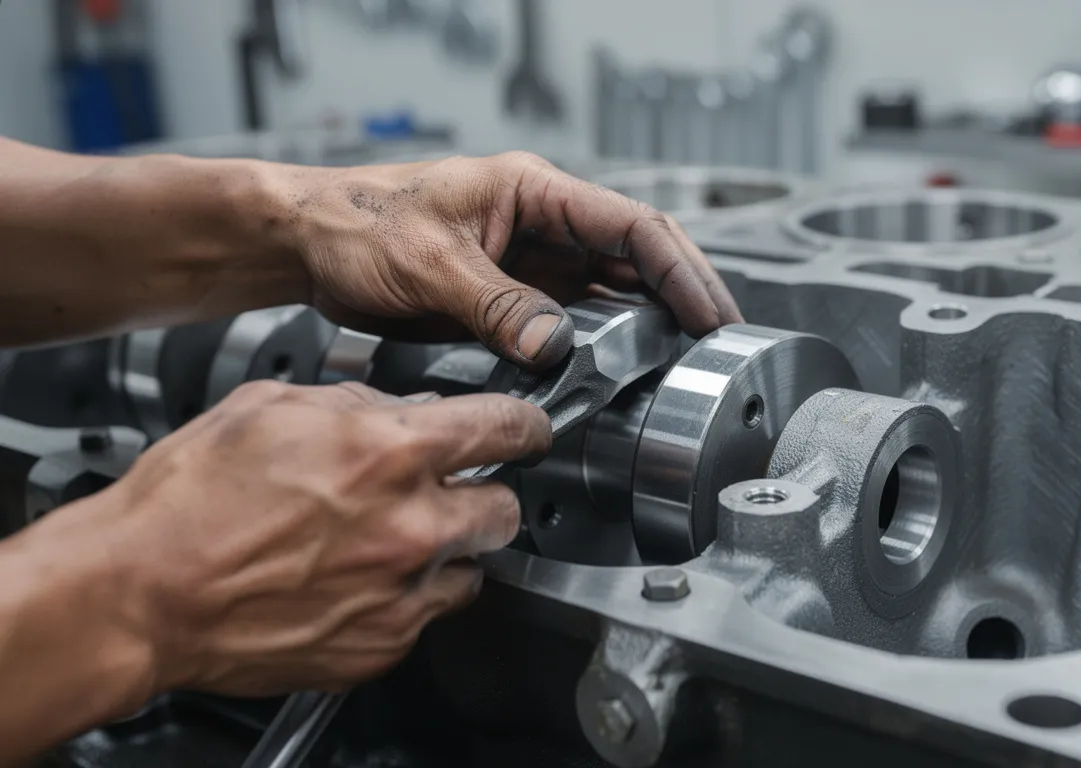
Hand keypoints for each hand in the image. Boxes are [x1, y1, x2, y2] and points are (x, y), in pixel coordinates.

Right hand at [74, 381, 547, 695]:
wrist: (140, 593)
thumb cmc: (189, 501)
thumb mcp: (273, 407)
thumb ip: (358, 404)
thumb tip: (403, 409)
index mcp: (390, 454)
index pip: (507, 428)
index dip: (524, 425)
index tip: (526, 430)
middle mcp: (411, 526)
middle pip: (504, 508)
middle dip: (483, 493)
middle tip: (445, 491)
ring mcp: (401, 593)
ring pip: (473, 567)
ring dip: (446, 551)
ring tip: (389, 542)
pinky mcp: (383, 645)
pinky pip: (426, 613)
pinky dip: (407, 596)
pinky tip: (357, 581)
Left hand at [285, 151, 742, 369]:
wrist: (307, 243)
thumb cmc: (356, 224)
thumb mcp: (428, 263)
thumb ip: (496, 305)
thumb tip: (555, 346)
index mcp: (532, 191)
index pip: (631, 225)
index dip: (680, 270)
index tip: (709, 314)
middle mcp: (541, 224)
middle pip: (635, 256)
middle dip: (682, 296)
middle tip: (718, 343)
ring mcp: (530, 262)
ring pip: (611, 291)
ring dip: (649, 323)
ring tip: (684, 363)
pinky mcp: (512, 296)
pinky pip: (573, 320)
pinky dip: (602, 345)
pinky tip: (624, 371)